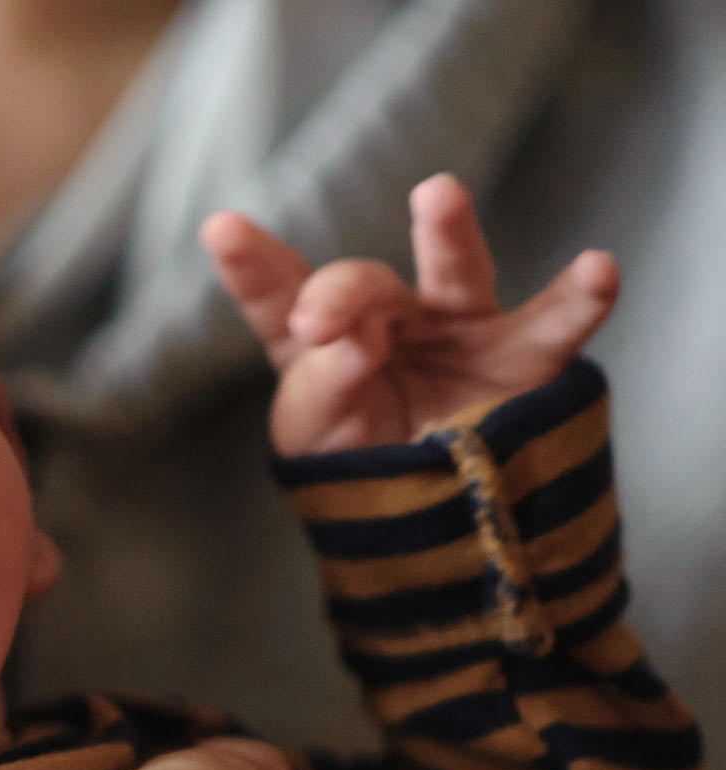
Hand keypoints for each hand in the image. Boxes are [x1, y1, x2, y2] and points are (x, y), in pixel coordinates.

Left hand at [200, 174, 619, 456]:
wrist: (437, 527)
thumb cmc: (360, 468)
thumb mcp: (315, 437)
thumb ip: (321, 385)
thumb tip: (359, 339)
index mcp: (321, 341)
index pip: (278, 296)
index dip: (252, 265)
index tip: (221, 229)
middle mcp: (389, 320)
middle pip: (363, 286)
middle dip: (341, 294)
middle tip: (319, 319)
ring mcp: (459, 331)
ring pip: (455, 274)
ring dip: (447, 234)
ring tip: (438, 194)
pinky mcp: (524, 358)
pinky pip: (557, 323)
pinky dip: (580, 297)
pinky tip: (597, 269)